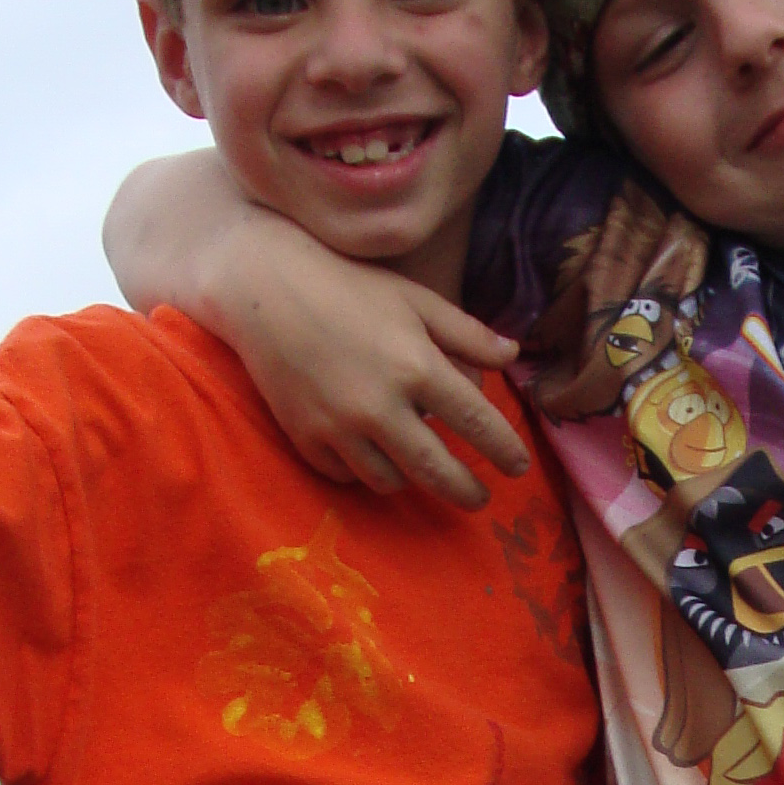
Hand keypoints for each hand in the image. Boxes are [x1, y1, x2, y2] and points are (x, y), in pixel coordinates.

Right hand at [249, 266, 531, 506]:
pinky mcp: (305, 437)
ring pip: (389, 481)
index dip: (505, 450)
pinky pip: (346, 476)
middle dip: (467, 492)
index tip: (519, 467)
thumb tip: (512, 354)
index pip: (477, 424)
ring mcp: (339, 427)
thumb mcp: (416, 299)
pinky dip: (363, 471)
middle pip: (437, 472)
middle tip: (480, 498)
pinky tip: (372, 455)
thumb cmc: (349, 286)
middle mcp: (381, 406)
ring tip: (419, 467)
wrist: (264, 288)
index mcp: (417, 368)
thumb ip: (467, 333)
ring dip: (411, 478)